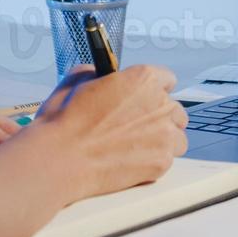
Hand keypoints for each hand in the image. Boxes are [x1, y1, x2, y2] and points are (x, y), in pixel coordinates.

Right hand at [30, 64, 188, 198]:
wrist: (60, 159)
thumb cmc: (65, 123)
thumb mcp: (77, 80)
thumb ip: (99, 74)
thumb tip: (102, 76)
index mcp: (144, 79)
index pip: (167, 79)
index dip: (153, 89)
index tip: (144, 97)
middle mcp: (160, 104)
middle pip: (174, 109)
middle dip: (158, 116)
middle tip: (134, 125)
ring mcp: (164, 135)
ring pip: (177, 135)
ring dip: (162, 139)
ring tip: (136, 145)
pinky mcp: (161, 162)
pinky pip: (169, 158)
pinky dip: (154, 159)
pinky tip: (132, 159)